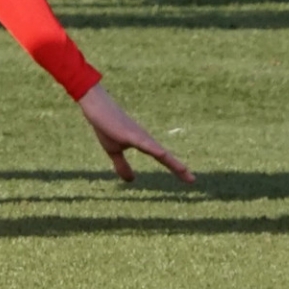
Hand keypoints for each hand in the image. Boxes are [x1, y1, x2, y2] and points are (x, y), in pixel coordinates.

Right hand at [77, 84, 194, 182]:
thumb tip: (131, 181)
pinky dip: (155, 150)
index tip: (189, 179)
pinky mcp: (130, 133)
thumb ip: (122, 165)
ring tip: (184, 172)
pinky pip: (145, 143)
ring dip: (171, 162)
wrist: (96, 106)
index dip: (175, 168)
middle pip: (165, 156)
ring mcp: (139, 136)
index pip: (162, 159)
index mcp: (144, 144)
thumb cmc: (105, 126)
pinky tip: (162, 154)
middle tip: (192, 180)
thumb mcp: (113, 150)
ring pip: (159, 151)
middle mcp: (146, 140)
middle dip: (178, 168)